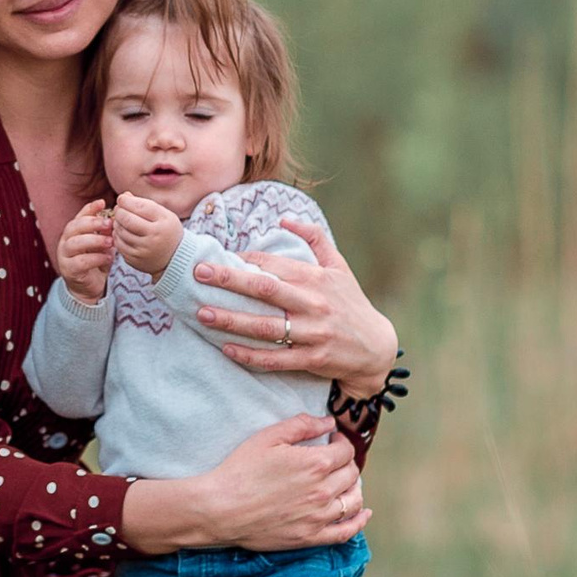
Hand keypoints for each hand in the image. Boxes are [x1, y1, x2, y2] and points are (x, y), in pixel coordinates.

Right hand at [56, 199, 113, 304]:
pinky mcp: (69, 270)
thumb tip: (115, 214)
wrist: (89, 288)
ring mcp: (64, 256)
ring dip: (94, 240)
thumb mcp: (102, 244)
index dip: (89, 209)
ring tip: (111, 241)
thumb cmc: (96, 261)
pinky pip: (80, 262)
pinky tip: (108, 257)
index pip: (79, 216)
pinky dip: (96, 258)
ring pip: (75, 243)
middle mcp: (65, 242)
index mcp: (73, 233)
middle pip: (74, 227)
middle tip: (110, 224)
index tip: (103, 203)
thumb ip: (105, 231)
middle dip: (92, 223)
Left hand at [111, 192, 182, 277]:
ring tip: (120, 220)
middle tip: (118, 209)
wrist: (176, 257)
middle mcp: (154, 237)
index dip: (126, 201)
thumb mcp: (163, 215)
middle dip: (119, 211)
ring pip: (121, 232)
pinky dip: (117, 236)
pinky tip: (121, 232)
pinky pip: (119, 245)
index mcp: (164, 222)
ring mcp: (144, 250)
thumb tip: (124, 196)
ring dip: (117, 223)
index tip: (122, 199)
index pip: (140, 207)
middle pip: (127, 219)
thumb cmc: (166, 230)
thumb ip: (144, 204)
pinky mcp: (136, 260)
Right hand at [120, 413, 369, 557]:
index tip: (331, 441)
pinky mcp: (311, 536)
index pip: (346, 451)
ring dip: (354, 488)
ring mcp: (319, 516)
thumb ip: (301, 425)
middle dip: (346, 463)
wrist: (220, 508)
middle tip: (334, 460)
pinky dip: (359, 521)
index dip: (340, 442)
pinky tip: (363, 513)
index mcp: (316, 464)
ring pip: (354, 500)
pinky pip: (346, 531)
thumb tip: (328, 422)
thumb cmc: (240, 470)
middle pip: (352, 474)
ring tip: (343, 482)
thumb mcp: (267, 438)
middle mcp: (324, 491)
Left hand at [191, 215, 397, 393]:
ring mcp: (313, 333)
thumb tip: (284, 217)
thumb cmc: (350, 303)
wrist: (377, 347)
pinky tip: (226, 349)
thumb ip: (315, 238)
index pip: (273, 264)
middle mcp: (313, 303)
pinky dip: (250, 355)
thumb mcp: (339, 267)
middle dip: (229, 280)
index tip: (217, 257)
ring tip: (203, 313)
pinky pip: (276, 358)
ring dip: (231, 320)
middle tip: (199, 273)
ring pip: (265, 326)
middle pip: (265, 289)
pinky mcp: (313, 359)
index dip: (244, 260)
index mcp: (316, 279)